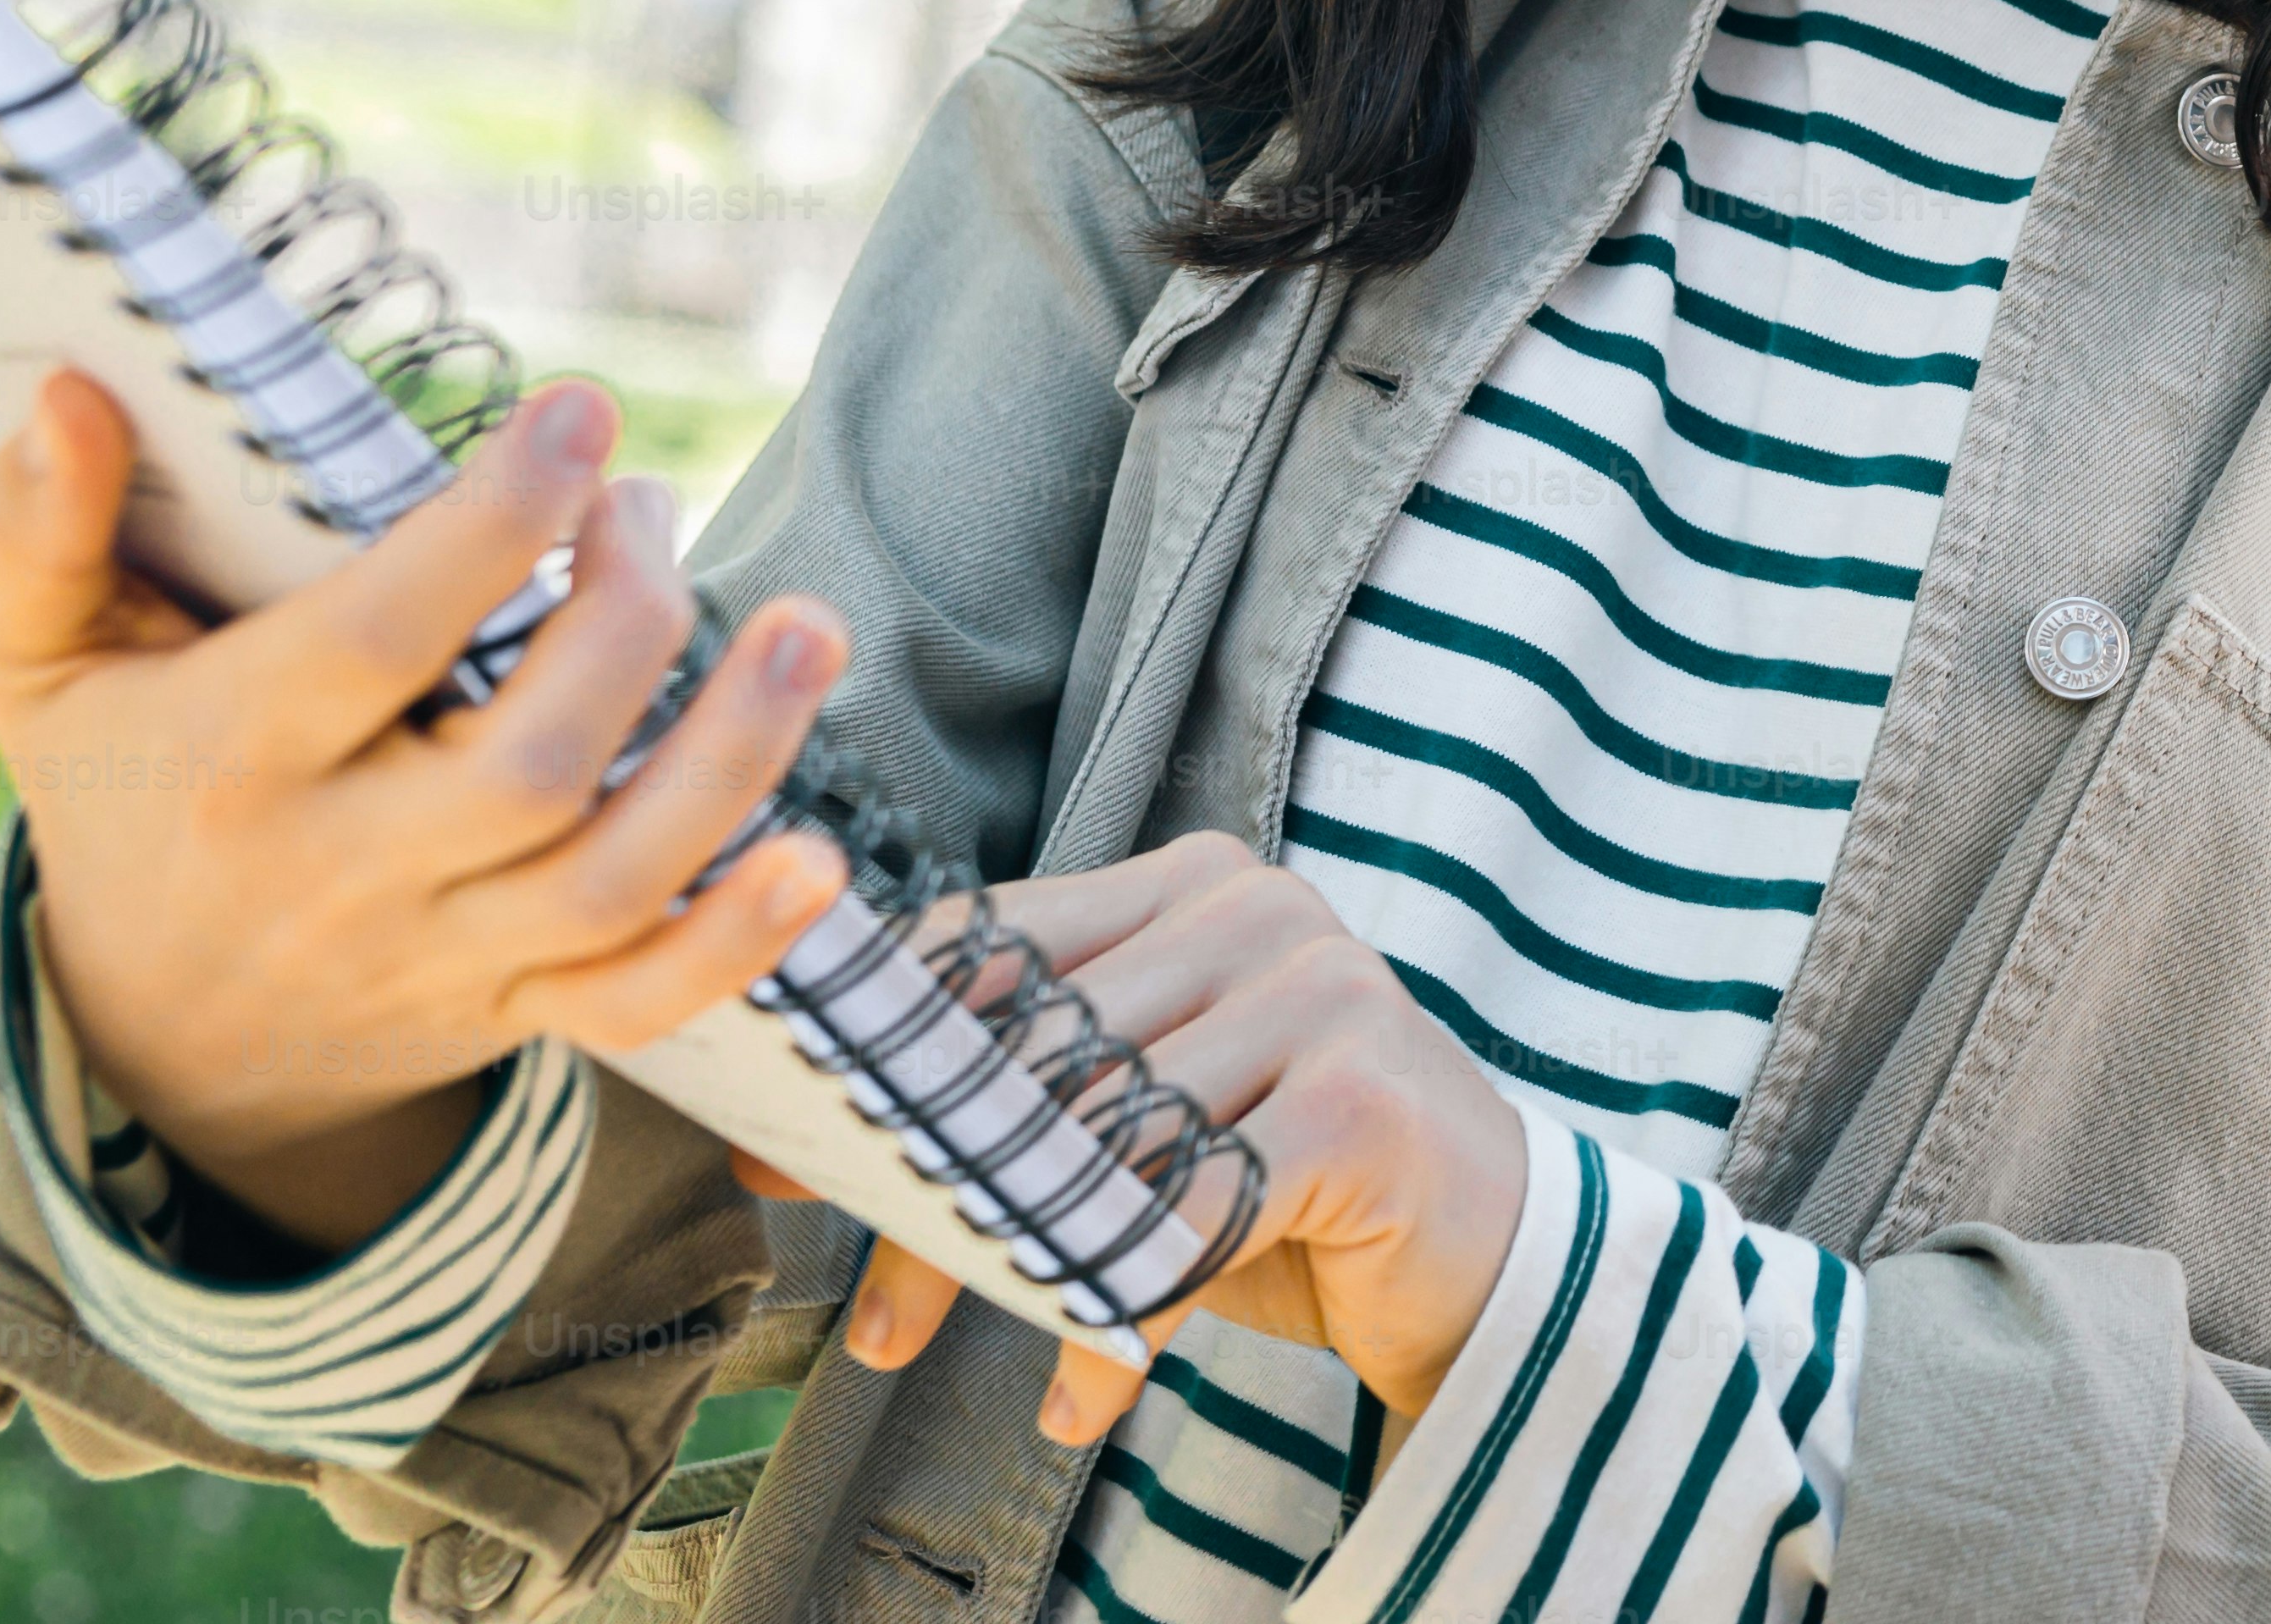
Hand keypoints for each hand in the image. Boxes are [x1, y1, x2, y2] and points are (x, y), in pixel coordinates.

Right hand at [0, 370, 853, 1253]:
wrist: (150, 1031)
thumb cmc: (118, 783)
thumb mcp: (37, 661)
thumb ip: (33, 529)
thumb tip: (66, 391)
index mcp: (226, 760)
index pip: (375, 644)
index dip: (491, 527)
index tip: (582, 411)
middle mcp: (338, 874)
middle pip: (521, 768)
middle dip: (626, 620)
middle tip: (652, 503)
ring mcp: (436, 958)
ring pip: (606, 882)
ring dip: (731, 758)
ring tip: (806, 625)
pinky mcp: (510, 1012)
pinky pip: (637, 1006)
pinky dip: (734, 944)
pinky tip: (818, 858)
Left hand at [796, 831, 1524, 1448]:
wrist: (1491, 1250)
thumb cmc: (1293, 1184)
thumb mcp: (1150, 1118)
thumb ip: (1026, 1095)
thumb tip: (799, 1138)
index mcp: (1193, 881)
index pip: (992, 949)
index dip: (874, 1054)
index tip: (779, 1156)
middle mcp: (1255, 910)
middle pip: (1024, 1057)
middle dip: (923, 1198)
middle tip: (874, 1319)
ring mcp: (1319, 992)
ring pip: (1090, 1144)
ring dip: (1008, 1267)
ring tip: (948, 1344)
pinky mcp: (1357, 1098)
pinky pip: (1183, 1221)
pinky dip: (1119, 1319)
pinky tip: (1088, 1389)